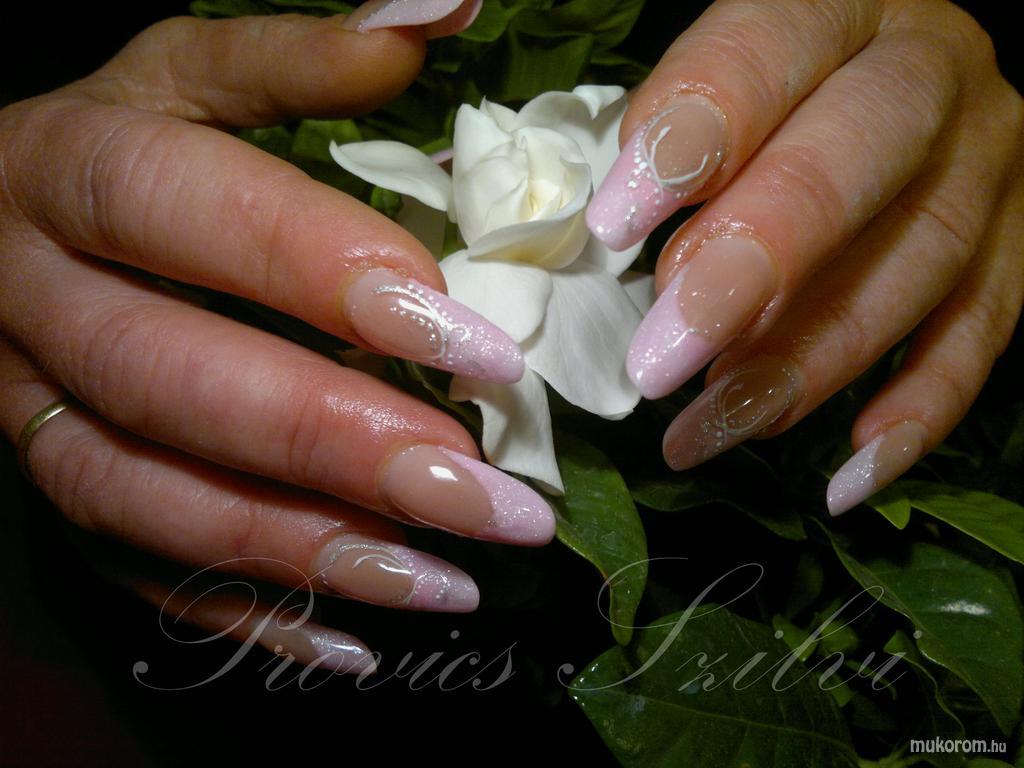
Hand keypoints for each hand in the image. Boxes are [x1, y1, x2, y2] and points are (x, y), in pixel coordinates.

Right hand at [0, 0, 553, 672]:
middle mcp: (32, 298)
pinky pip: (131, 567)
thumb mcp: (190, 72)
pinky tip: (355, 641)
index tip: (481, 347)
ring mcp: (29, 406)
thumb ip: (303, 54)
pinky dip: (244, 611)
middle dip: (336, 448)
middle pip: (176, 383)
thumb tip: (450, 12)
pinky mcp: (50, 478)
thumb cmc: (120, 141)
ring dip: (302, 552)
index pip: (196, 217)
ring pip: (146, 497)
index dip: (330, 277)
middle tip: (487, 498)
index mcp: (74, 169)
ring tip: (448, 583)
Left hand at [587, 0, 1022, 513]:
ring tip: (707, 429)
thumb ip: (673, 133)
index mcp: (837, 6)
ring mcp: (989, 165)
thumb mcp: (720, 72)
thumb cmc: (774, 85)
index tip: (611, 227)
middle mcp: (932, 74)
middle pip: (852, 166)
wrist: (904, 73)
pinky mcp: (1017, 247)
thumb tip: (616, 240)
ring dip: (804, 364)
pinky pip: (982, 340)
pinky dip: (915, 416)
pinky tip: (844, 477)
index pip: (762, 56)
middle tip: (660, 363)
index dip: (687, 139)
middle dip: (751, 271)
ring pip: (915, 267)